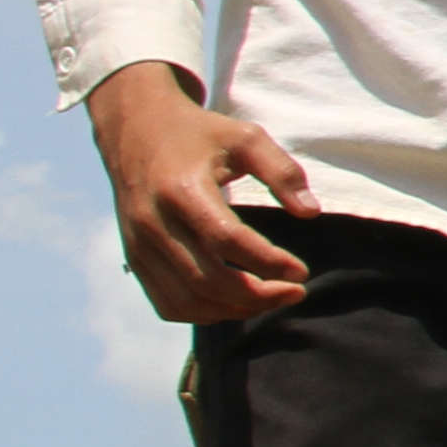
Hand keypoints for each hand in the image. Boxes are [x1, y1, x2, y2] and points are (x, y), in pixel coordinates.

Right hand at [86, 61, 315, 323]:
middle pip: (207, 279)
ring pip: (187, 300)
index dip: (268, 262)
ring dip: (235, 310)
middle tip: (296, 292)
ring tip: (273, 299)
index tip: (301, 272)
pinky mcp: (134, 260)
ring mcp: (139, 246)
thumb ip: (281, 171)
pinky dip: (205, 313)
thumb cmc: (200, 135)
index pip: (226, 240)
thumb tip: (311, 213)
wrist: (136, 132)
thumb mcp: (245, 137)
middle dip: (257, 295)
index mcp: (181, 189)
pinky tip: (237, 303)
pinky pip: (167, 304)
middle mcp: (153, 223)